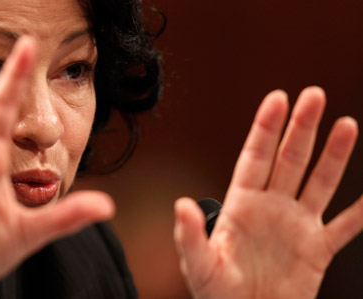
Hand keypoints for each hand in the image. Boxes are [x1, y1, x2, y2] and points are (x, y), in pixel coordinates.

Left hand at [174, 87, 362, 297]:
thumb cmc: (217, 294)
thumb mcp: (198, 264)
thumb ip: (190, 235)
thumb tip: (180, 204)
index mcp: (241, 205)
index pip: (255, 157)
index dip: (266, 128)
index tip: (277, 98)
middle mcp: (271, 207)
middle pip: (290, 159)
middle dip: (302, 127)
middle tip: (315, 95)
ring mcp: (297, 225)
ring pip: (320, 182)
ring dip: (334, 155)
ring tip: (347, 124)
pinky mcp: (318, 250)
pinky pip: (346, 226)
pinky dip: (362, 211)